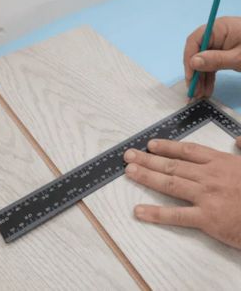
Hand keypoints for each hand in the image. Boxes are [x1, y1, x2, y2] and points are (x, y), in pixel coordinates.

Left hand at [123, 138, 240, 248]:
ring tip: (128, 172)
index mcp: (222, 162)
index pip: (188, 151)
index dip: (167, 146)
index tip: (150, 144)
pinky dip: (155, 213)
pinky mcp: (207, 218)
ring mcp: (207, 196)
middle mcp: (210, 176)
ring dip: (146, 177)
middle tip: (127, 155)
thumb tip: (239, 139)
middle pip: (173, 165)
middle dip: (148, 159)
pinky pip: (176, 215)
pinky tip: (139, 212)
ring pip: (170, 184)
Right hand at [184, 16, 240, 97]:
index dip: (189, 58)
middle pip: (198, 52)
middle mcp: (217, 33)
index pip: (195, 40)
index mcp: (220, 28)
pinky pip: (212, 63)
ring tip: (200, 94)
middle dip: (195, 72)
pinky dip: (209, 76)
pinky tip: (207, 88)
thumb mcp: (240, 57)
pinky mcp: (225, 52)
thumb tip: (193, 62)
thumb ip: (216, 60)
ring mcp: (221, 43)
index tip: (191, 76)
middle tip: (194, 91)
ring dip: (201, 78)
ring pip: (203, 60)